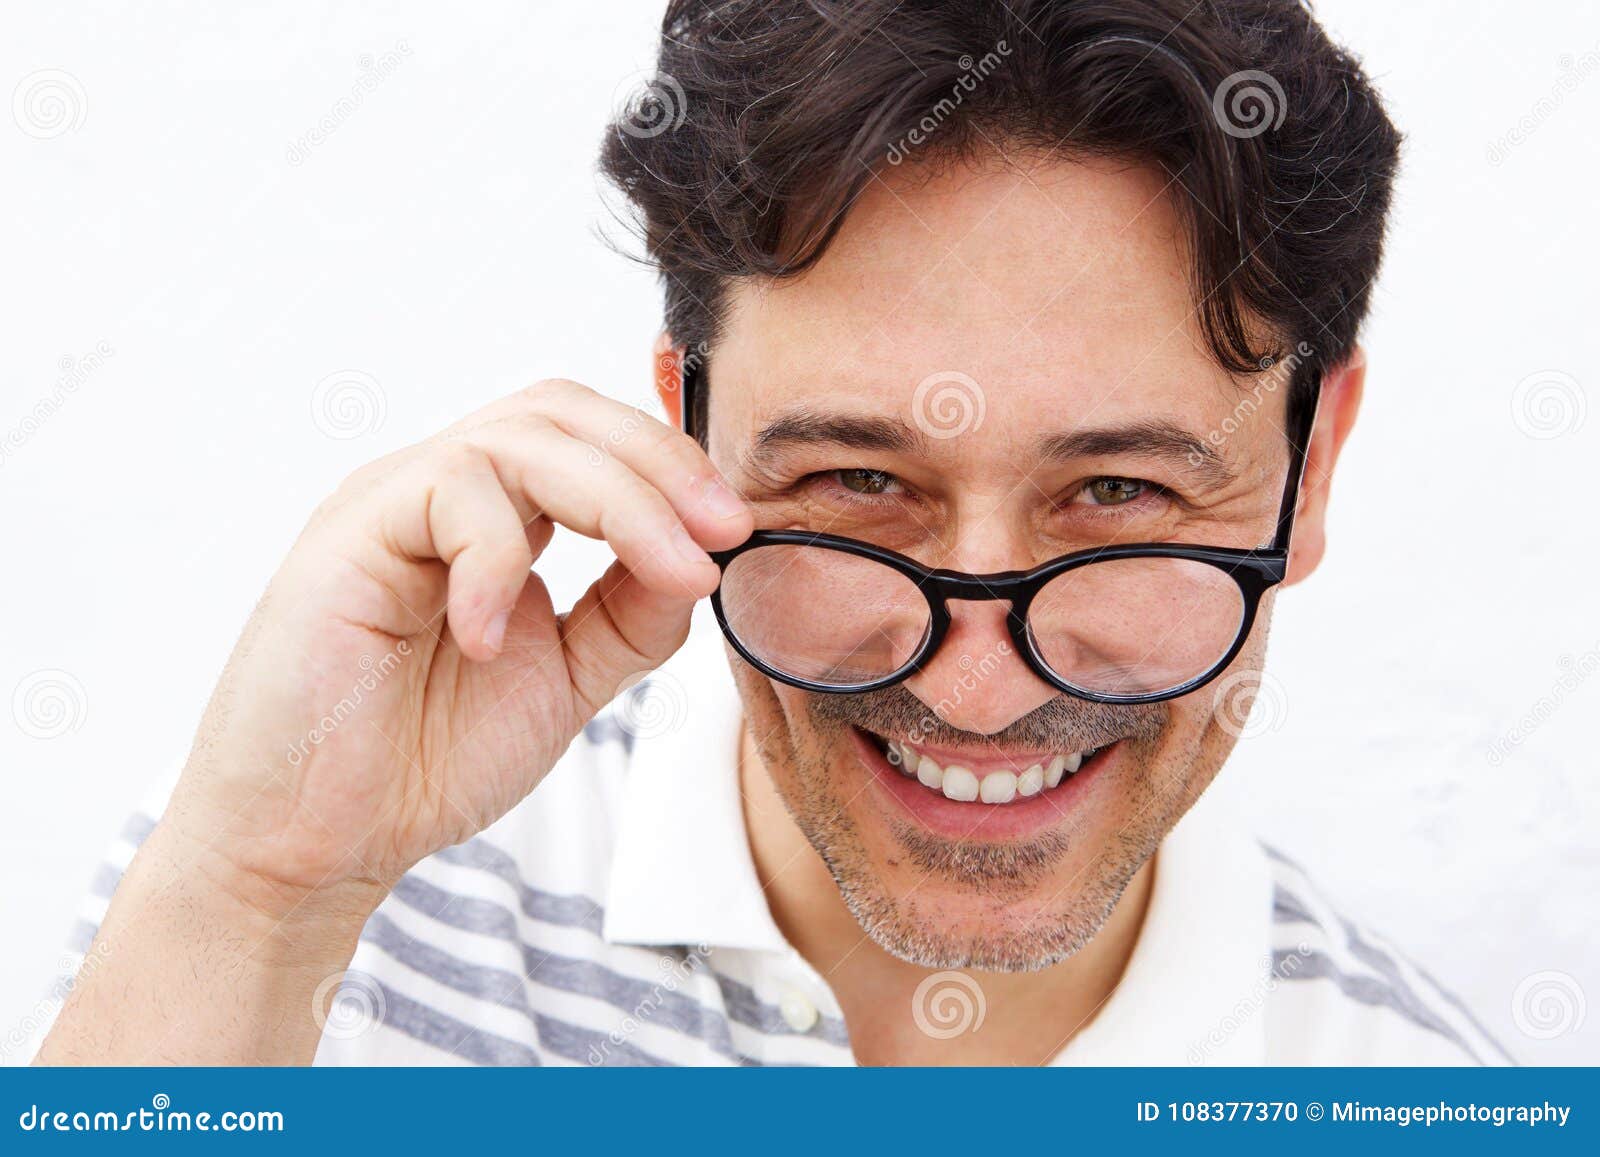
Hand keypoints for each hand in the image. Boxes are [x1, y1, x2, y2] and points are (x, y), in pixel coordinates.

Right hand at [166, 378, 751, 910]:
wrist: (314, 844)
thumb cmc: (421, 759)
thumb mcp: (562, 680)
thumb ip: (629, 618)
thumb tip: (700, 559)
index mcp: (492, 518)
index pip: (590, 439)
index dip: (671, 467)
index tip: (735, 529)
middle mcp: (441, 494)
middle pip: (561, 412)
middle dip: (658, 461)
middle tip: (720, 528)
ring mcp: (390, 506)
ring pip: (517, 440)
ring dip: (616, 500)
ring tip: (667, 572)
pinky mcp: (345, 538)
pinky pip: (443, 496)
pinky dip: (494, 562)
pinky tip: (494, 644)